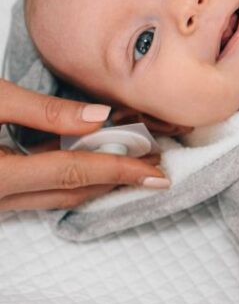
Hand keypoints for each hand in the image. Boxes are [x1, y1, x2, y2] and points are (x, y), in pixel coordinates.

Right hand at [0, 79, 168, 210]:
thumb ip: (42, 110)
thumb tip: (99, 117)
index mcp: (0, 177)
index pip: (72, 174)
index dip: (119, 171)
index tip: (157, 173)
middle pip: (70, 190)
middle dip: (116, 177)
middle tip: (154, 162)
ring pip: (56, 193)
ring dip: (96, 178)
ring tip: (134, 158)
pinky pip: (40, 188)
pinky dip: (69, 173)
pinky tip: (92, 155)